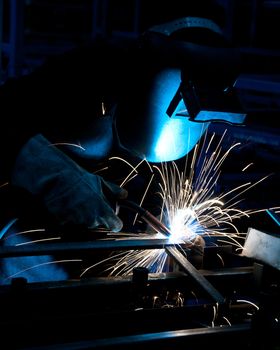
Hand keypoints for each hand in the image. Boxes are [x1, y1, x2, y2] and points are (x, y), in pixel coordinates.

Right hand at [11, 134, 126, 231]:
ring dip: (80, 216)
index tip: (112, 218)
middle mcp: (91, 219)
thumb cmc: (79, 179)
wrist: (57, 178)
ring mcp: (77, 222)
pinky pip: (69, 222)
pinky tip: (67, 204)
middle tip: (88, 202)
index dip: (114, 222)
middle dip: (94, 216)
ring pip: (83, 223)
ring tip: (76, 200)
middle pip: (97, 224)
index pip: (115, 225)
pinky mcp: (63, 222)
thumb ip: (114, 191)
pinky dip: (68, 216)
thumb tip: (124, 194)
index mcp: (102, 211)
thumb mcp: (100, 182)